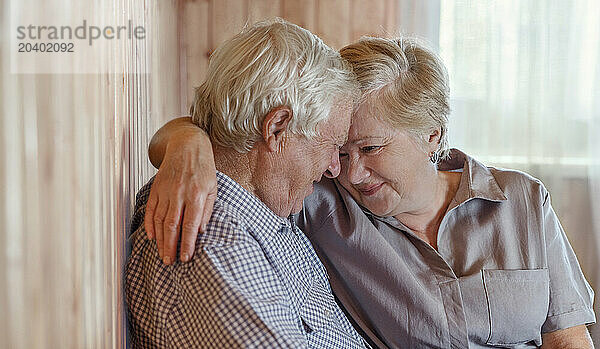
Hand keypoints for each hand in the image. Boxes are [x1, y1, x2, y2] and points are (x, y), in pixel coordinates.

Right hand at [144, 127, 216, 264]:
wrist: (187, 145)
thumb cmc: (203, 169)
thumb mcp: (212, 188)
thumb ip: (206, 210)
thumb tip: (200, 232)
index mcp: (196, 194)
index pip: (190, 224)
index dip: (187, 243)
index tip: (185, 258)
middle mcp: (179, 193)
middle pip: (172, 225)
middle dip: (170, 246)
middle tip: (169, 262)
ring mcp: (165, 191)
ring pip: (160, 220)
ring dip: (160, 240)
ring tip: (162, 255)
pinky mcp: (156, 188)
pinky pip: (151, 210)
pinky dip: (150, 224)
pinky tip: (152, 237)